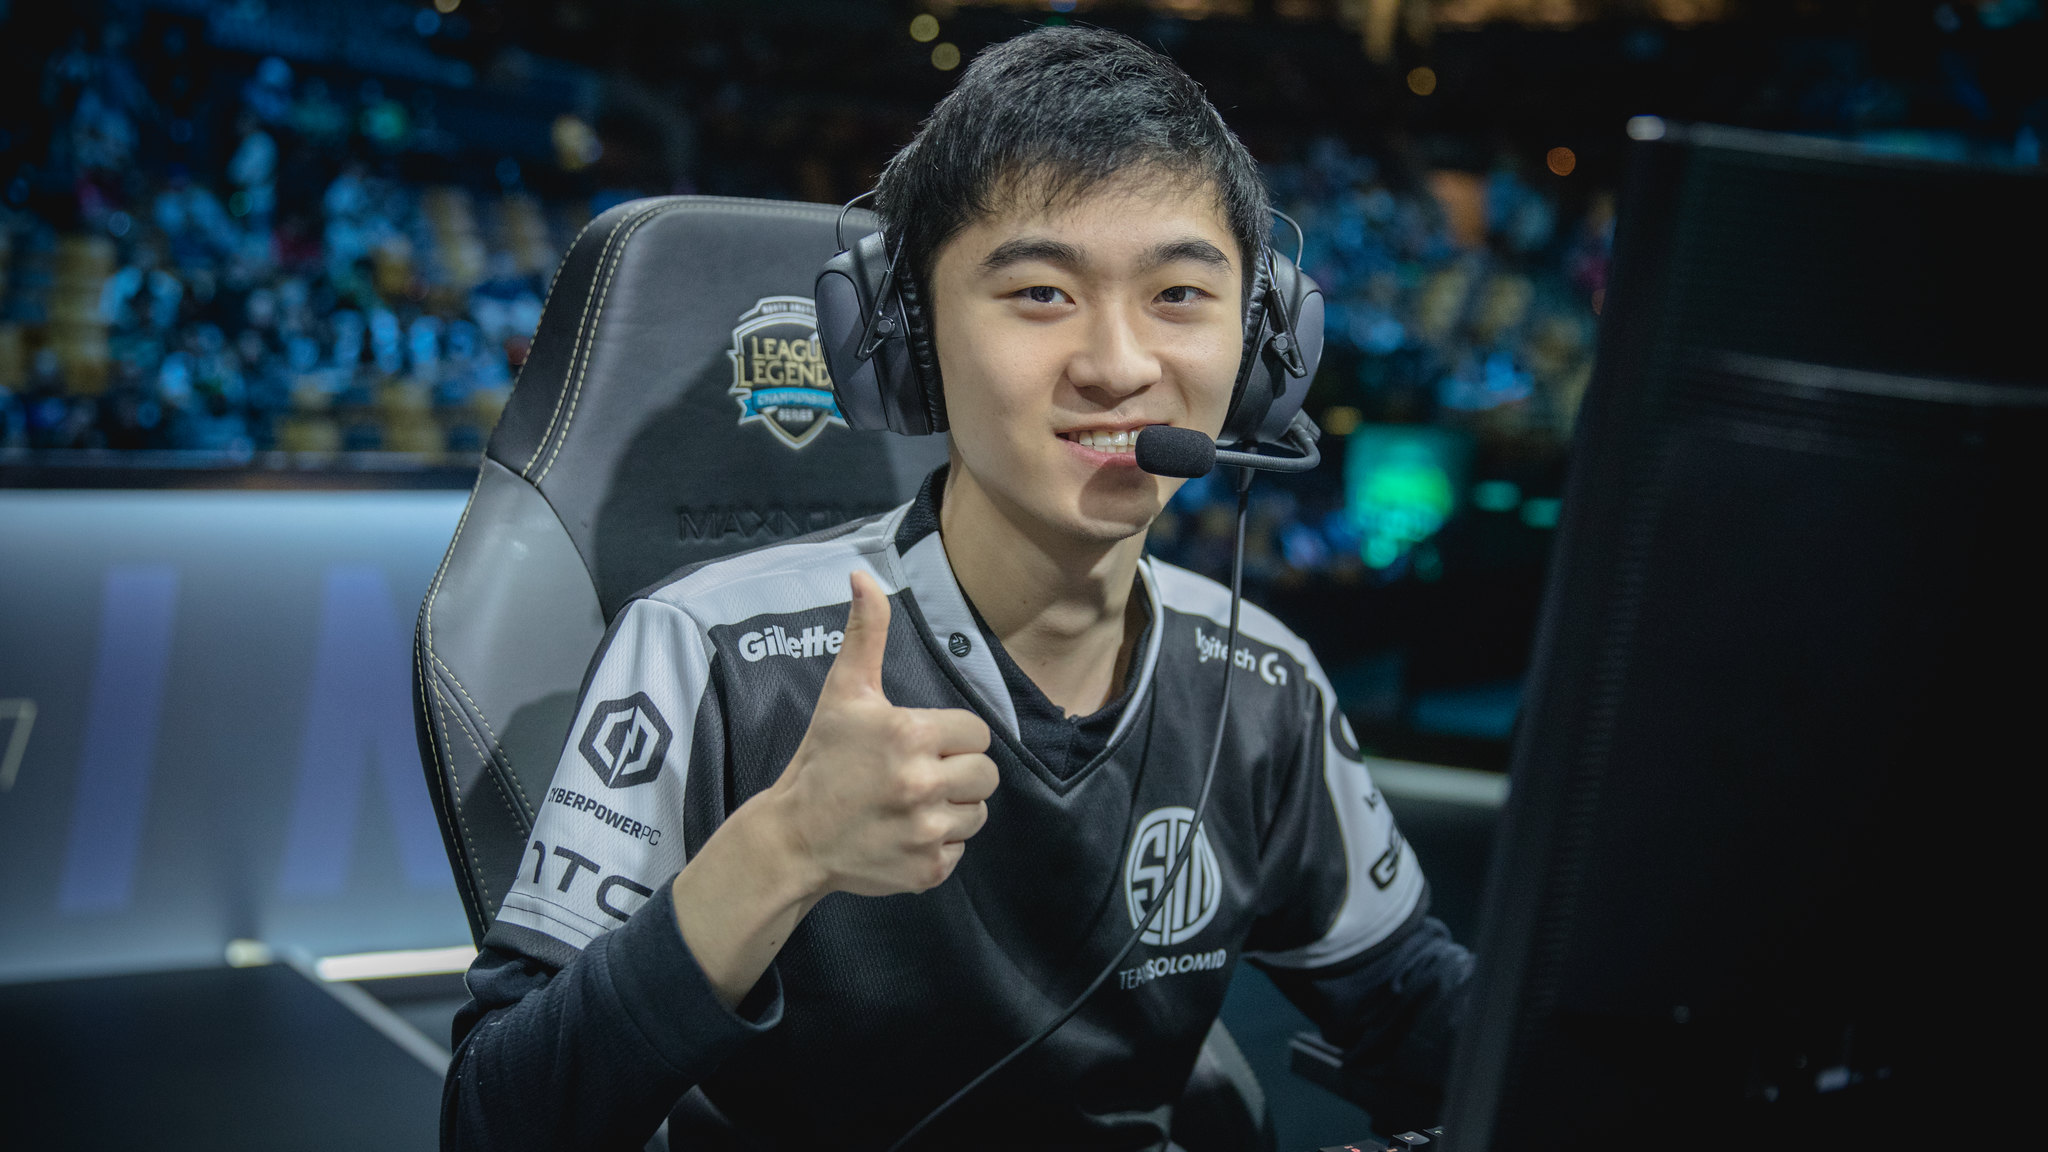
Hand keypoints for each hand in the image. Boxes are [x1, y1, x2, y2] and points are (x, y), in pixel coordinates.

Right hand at [763, 570, 998, 897]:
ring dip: (952, 810)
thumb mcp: (844, 693)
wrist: (792, 838)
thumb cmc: (821, 760)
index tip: (920, 745)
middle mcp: (923, 785)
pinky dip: (938, 845)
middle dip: (959, 774)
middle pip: (986, 775)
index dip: (953, 738)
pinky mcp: (926, 870)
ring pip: (977, 815)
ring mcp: (926, 831)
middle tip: (918, 776)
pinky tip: (904, 834)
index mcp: (911, 736)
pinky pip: (959, 851)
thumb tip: (863, 576)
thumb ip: (865, 633)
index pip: (977, 734)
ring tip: (910, 805)